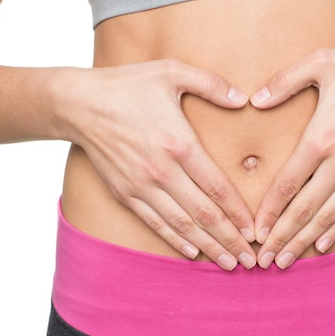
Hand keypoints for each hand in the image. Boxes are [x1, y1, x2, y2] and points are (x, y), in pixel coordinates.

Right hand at [58, 59, 256, 269]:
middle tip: (251, 261)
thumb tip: (244, 99)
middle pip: (204, 214)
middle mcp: (162, 171)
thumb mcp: (171, 71)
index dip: (238, 213)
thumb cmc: (128, 85)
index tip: (255, 231)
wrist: (79, 104)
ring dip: (208, 247)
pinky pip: (155, 223)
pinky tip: (193, 253)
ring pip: (182, 225)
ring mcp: (142, 186)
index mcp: (179, 144)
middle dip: (230, 240)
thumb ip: (211, 84)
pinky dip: (176, 240)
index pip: (217, 187)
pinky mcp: (126, 194)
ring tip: (229, 264)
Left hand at [250, 48, 334, 268]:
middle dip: (281, 237)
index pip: (288, 184)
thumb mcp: (322, 62)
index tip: (254, 232)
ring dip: (303, 242)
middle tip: (263, 261)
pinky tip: (320, 247)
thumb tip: (255, 100)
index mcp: (321, 139)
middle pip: (304, 210)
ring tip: (285, 262)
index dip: (269, 212)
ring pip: (327, 217)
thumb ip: (284, 81)